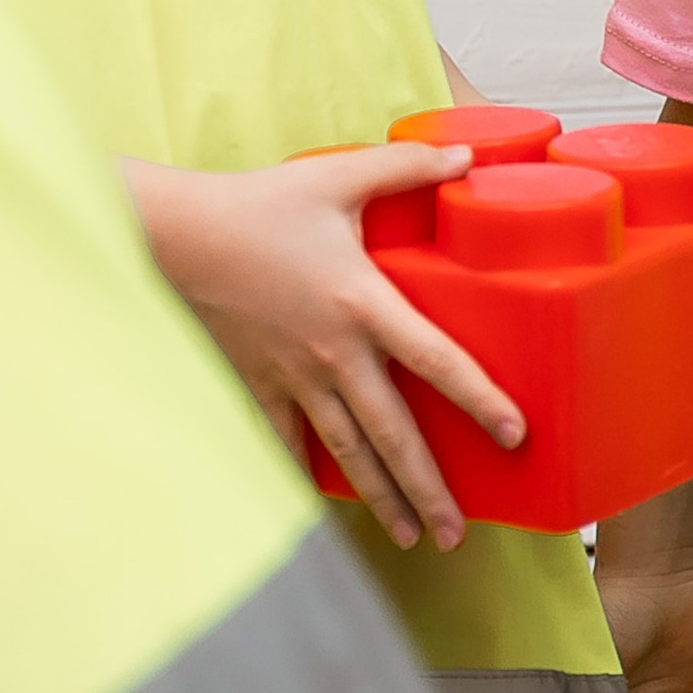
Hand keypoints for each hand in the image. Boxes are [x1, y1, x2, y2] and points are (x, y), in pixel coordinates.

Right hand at [123, 145, 521, 551]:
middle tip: (458, 534)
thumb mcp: (339, 177)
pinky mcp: (258, 384)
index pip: (437, 360)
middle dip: (428, 489)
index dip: (480, 399)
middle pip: (392, 434)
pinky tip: (326, 508)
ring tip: (411, 537)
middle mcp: (333, 353)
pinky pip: (287, 443)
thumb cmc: (260, 204)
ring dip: (381, 498)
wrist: (177, 236)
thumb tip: (468, 155)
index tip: (515, 436)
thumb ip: (408, 166)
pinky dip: (307, 478)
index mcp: (363, 304)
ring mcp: (294, 377)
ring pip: (346, 453)